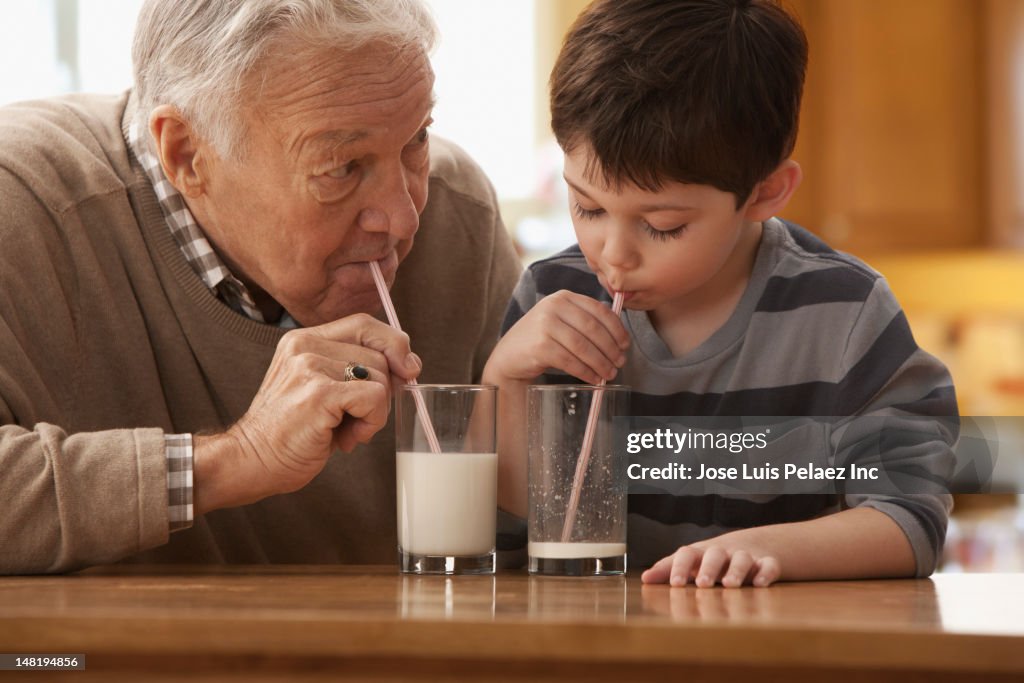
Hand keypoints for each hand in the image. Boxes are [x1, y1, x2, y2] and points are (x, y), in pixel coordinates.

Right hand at [195, 314, 421, 512]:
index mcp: (304, 339)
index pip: (364, 323)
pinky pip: (375, 398)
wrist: (251, 461)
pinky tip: (346, 438)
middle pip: (380, 353)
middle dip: (383, 391)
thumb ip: (357, 370)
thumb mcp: (323, 389)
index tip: (406, 369)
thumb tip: (410, 363)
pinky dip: (371, 423)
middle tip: (357, 419)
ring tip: (345, 430)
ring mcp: (310, 366)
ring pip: (382, 377)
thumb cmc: (292, 432)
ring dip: (375, 413)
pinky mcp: (319, 393)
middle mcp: (305, 345)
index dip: (393, 344)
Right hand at [485, 290, 629, 384]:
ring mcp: (545, 325)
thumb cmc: (542, 340)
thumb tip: (620, 338)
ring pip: (583, 346)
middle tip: (620, 363)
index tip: (626, 344)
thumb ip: (585, 321)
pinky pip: (571, 361)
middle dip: (611, 348)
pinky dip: (586, 372)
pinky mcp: (540, 346)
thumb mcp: (562, 322)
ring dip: (601, 363)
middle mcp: (553, 306)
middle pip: (593, 328)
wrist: (510, 356)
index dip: (617, 329)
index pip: (599, 310)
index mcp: (564, 297)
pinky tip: (593, 379)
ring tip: (610, 374)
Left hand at [641, 539, 781, 587]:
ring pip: (742, 558)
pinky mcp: (767, 563)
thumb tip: (644, 579)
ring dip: (736, 571)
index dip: (680, 567)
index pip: (687, 553)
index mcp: (701, 553)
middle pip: (714, 554)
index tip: (675, 584)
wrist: (753, 544)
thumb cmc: (713, 558)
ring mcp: (746, 556)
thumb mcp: (692, 562)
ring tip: (730, 585)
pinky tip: (760, 584)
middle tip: (702, 584)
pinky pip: (769, 565)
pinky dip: (766, 573)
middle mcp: (722, 552)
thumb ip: (669, 569)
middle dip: (708, 568)